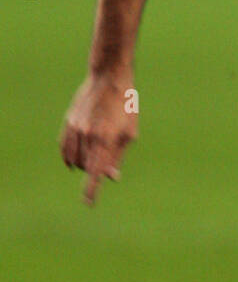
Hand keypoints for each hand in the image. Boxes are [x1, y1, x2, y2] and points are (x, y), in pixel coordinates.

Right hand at [60, 73, 137, 204]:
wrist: (108, 78)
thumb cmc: (125, 106)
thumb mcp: (130, 133)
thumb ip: (118, 156)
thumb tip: (111, 177)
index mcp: (106, 139)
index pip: (95, 172)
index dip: (91, 190)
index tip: (88, 203)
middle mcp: (87, 135)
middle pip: (85, 167)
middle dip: (94, 170)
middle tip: (106, 164)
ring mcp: (75, 128)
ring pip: (73, 159)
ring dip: (82, 163)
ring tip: (94, 154)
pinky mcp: (68, 122)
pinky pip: (64, 147)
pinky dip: (69, 156)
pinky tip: (76, 157)